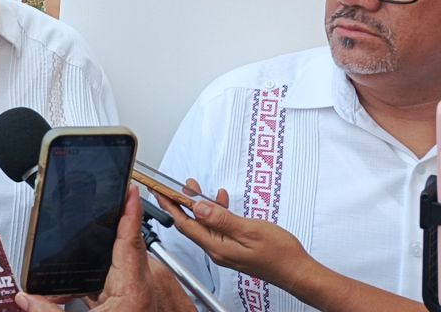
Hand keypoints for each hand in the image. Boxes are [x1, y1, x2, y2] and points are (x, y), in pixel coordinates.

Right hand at [15, 186, 156, 311]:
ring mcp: (135, 298)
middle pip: (122, 248)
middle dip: (101, 233)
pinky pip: (110, 284)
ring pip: (114, 266)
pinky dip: (91, 283)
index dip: (130, 212)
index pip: (131, 240)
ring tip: (69, 262)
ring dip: (91, 262)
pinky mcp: (129, 305)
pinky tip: (72, 290)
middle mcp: (139, 291)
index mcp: (133, 291)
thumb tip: (25, 298)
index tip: (131, 189)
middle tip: (93, 211)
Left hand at [154, 180, 310, 288]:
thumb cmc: (279, 254)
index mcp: (217, 247)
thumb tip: (198, 207)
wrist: (298, 271)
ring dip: (198, 205)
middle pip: (191, 224)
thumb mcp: (249, 231)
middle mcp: (217, 250)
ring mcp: (225, 250)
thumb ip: (221, 219)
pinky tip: (220, 201)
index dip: (170, 206)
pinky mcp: (233, 248)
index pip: (185, 224)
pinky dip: (216, 212)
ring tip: (195, 188)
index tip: (159, 191)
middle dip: (180, 203)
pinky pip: (218, 227)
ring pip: (204, 224)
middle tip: (174, 185)